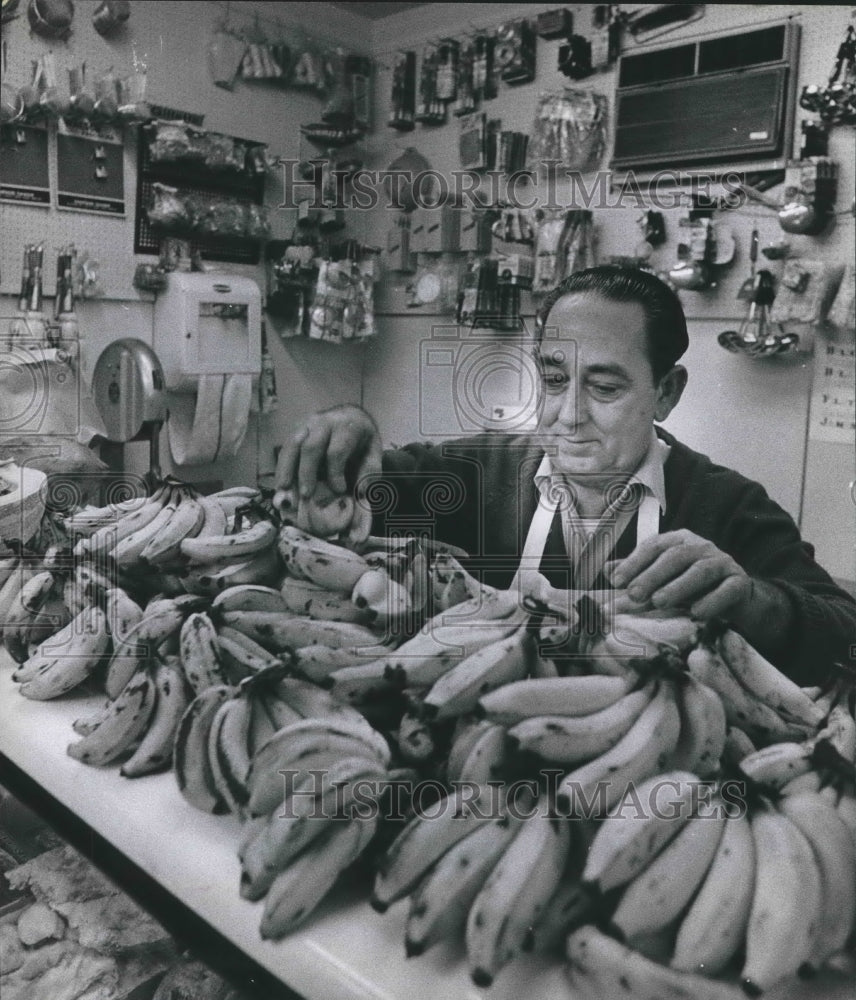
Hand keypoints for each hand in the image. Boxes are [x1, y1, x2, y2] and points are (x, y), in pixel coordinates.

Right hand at [275, 405, 382, 499]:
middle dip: (307, 472)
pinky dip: (282, 467)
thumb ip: (369, 473)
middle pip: (311, 447)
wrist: (351, 418)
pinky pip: (286, 448)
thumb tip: (361, 492)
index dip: (335, 473)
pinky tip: (281, 485)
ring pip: (293, 445)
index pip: (336, 451)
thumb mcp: (373, 454)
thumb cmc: (361, 442)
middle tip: (306, 495)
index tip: (339, 490)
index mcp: (347, 426)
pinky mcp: (296, 430)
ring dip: (287, 469)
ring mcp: (308, 424)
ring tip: (284, 490)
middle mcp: (325, 421)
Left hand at [608, 529, 752, 620]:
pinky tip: (696, 614)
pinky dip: (712, 601)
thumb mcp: (663, 580)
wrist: (737, 599)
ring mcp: (723, 563)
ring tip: (660, 602)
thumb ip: (637, 574)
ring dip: (679, 587)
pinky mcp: (740, 582)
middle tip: (634, 595)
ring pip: (701, 571)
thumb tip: (606, 570)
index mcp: (679, 540)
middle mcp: (701, 547)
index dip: (634, 562)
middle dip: (652, 575)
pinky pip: (727, 590)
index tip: (616, 582)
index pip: (653, 546)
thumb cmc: (692, 587)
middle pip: (675, 556)